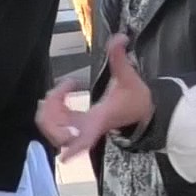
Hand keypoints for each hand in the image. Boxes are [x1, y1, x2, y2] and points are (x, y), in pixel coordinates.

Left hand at [40, 35, 154, 160]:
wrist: (144, 110)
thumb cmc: (137, 99)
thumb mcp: (129, 77)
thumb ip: (120, 57)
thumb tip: (120, 37)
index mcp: (99, 120)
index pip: (85, 139)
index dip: (74, 148)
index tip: (65, 157)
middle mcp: (86, 128)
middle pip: (58, 132)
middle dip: (52, 110)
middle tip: (62, 89)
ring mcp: (80, 128)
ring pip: (54, 127)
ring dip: (50, 108)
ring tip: (63, 88)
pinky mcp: (78, 125)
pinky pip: (57, 121)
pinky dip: (54, 108)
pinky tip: (64, 92)